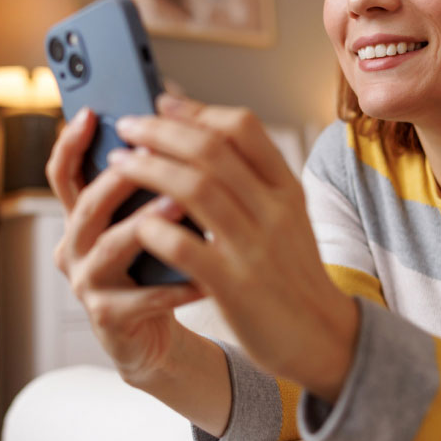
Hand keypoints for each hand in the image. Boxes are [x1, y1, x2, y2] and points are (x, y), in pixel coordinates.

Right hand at [45, 107, 202, 381]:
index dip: (71, 143)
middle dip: (119, 178)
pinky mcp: (109, 318)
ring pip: (110, 247)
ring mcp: (88, 283)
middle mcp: (76, 246)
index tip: (92, 114)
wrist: (157, 335)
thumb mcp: (151, 218)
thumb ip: (153, 179)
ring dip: (146, 223)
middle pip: (88, 205)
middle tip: (153, 154)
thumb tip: (173, 115)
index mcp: (83, 216)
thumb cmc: (157, 266)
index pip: (65, 173)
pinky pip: (143, 298)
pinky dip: (177, 285)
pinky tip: (205, 272)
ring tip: (180, 204)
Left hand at [108, 94, 358, 401]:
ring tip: (119, 162)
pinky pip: (186, 247)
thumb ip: (254, 180)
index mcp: (287, 188)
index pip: (243, 127)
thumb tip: (203, 138)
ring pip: (195, 189)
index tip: (162, 104)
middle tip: (127, 125)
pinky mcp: (234, 287)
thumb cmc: (293, 273)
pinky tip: (136, 223)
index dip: (197, 110)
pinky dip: (156, 228)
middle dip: (160, 131)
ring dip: (148, 169)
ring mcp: (254, 248)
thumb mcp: (288, 216)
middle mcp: (274, 210)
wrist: (322, 336)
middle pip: (211, 150)